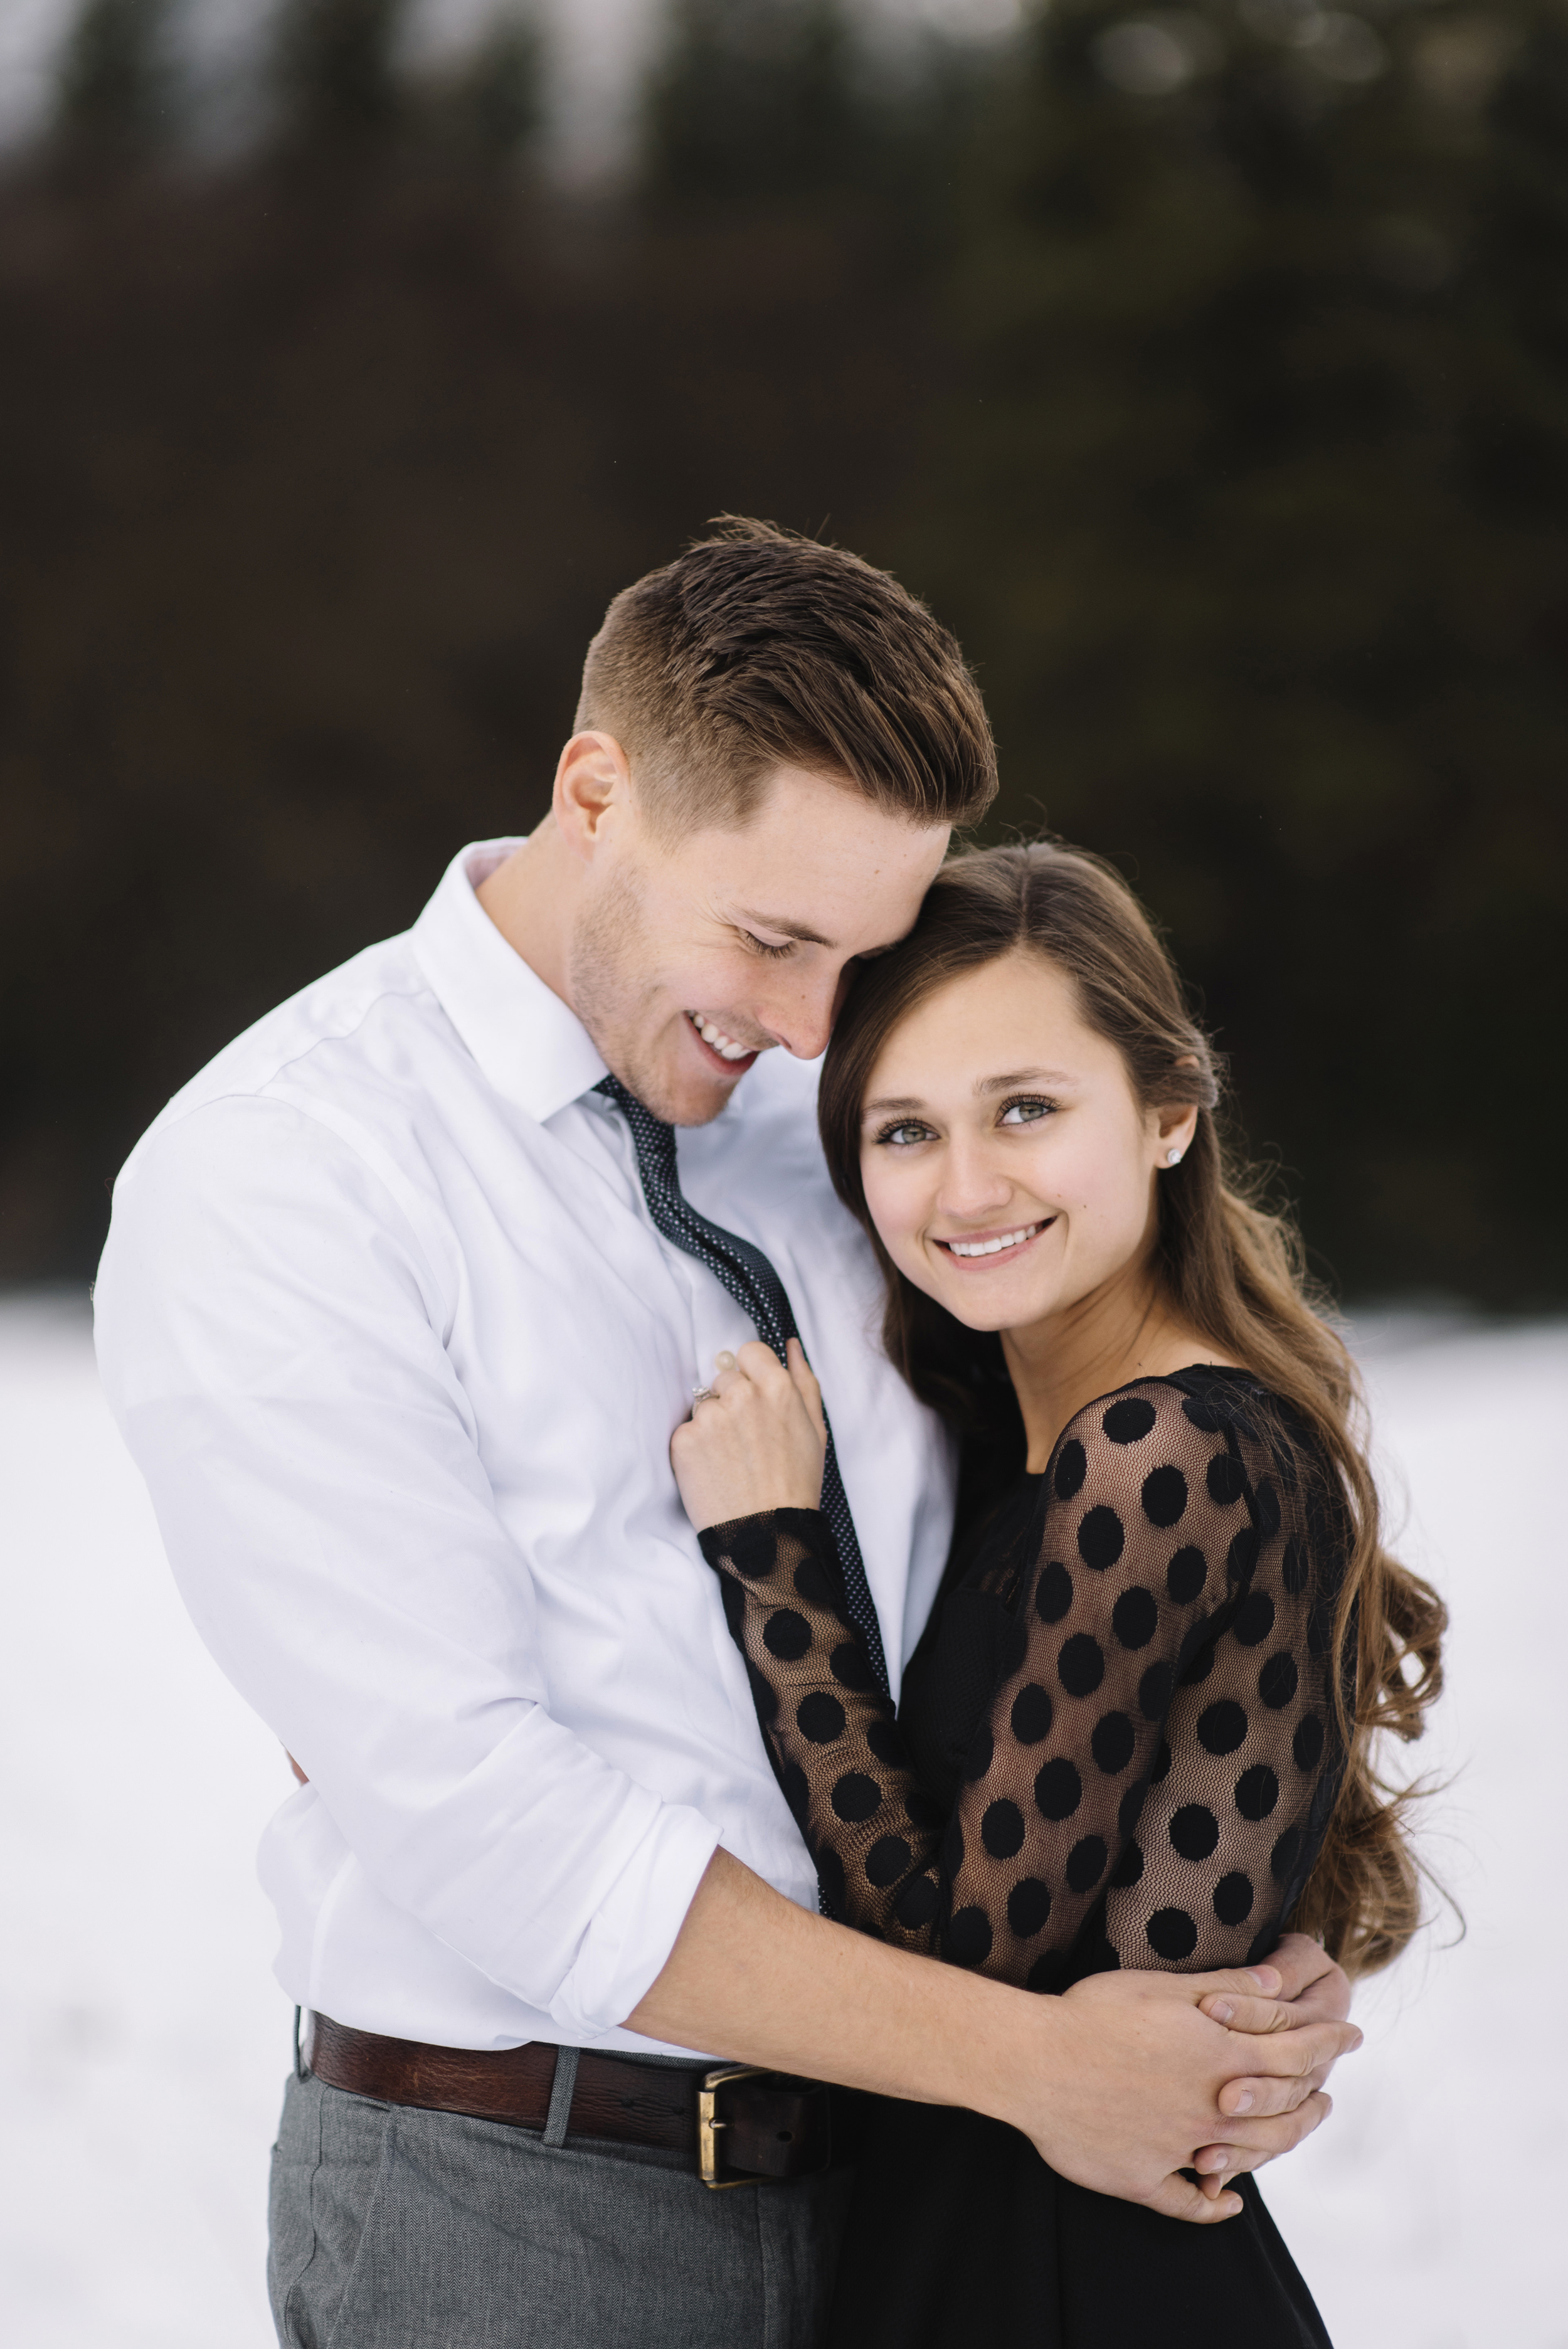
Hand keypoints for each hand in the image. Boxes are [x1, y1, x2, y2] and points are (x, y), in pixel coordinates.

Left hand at [670, 1338, 826, 1527]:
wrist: (767, 1535)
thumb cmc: (796, 1484)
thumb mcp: (815, 1430)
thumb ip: (804, 1379)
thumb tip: (790, 1345)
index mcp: (776, 1387)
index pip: (749, 1352)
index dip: (753, 1376)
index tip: (757, 1402)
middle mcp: (741, 1395)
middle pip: (724, 1377)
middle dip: (733, 1401)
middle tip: (747, 1440)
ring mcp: (709, 1417)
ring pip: (704, 1405)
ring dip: (714, 1425)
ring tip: (732, 1460)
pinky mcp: (683, 1441)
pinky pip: (686, 1431)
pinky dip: (696, 1449)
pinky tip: (715, 1471)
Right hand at [1026, 1960, 1360, 2223]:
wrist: (1034, 2063)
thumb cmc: (1093, 2014)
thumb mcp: (1162, 1986)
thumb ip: (1224, 1989)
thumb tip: (1275, 1981)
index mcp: (1220, 2056)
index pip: (1297, 2050)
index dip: (1329, 2040)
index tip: (1351, 2034)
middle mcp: (1210, 2108)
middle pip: (1283, 2109)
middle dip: (1314, 2095)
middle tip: (1330, 2091)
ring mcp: (1180, 2148)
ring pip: (1248, 2155)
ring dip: (1280, 2144)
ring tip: (1294, 2133)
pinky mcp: (1143, 2179)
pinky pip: (1190, 2201)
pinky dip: (1215, 2203)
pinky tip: (1227, 2199)